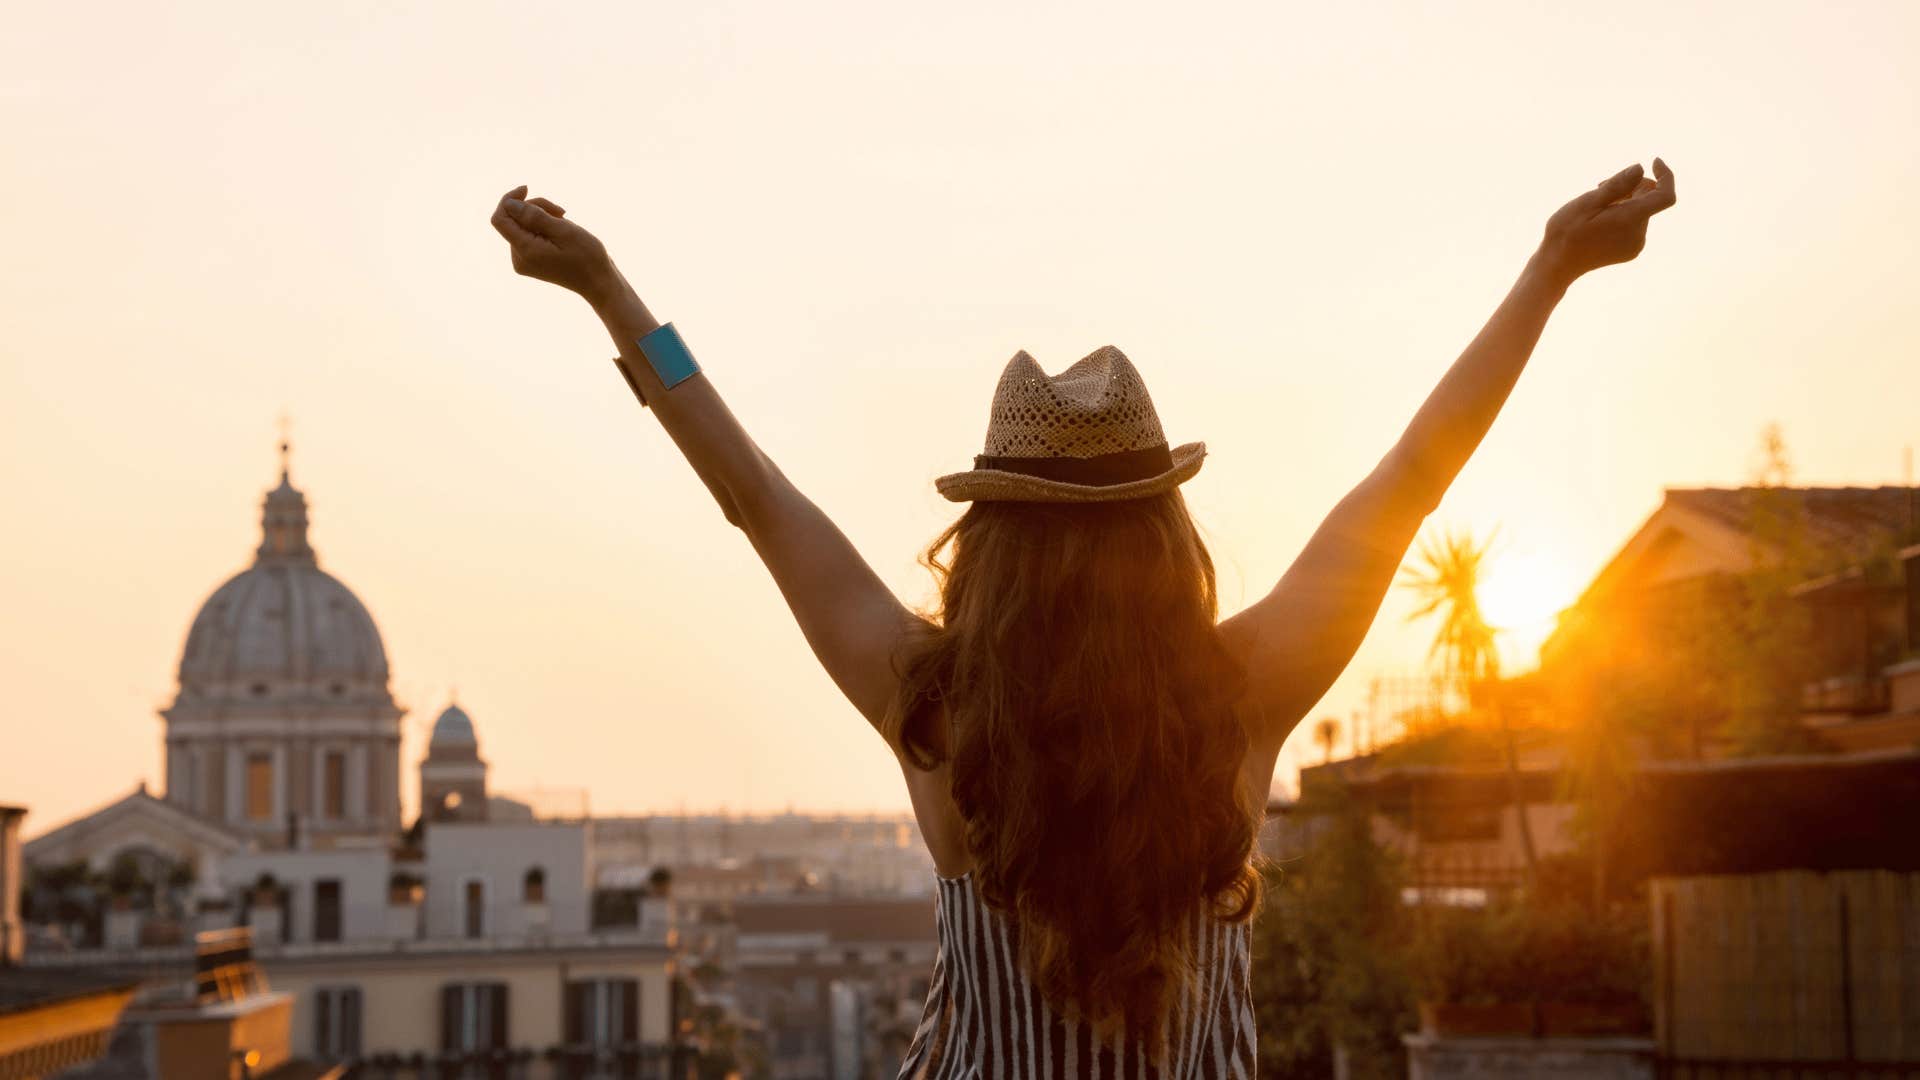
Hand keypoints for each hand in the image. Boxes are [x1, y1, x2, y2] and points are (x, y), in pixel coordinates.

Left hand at [489, 185, 621, 304]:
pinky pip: (529, 235)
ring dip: (541, 216)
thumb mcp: (563, 230)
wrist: (599, 282)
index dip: (509, 199)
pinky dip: (543, 227)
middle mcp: (519, 258)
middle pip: (513, 220)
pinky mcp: (531, 260)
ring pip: (521, 225)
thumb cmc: (586, 257)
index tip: (526, 188)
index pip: (500, 219)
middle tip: (561, 211)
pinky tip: (560, 231)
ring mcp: (524, 261)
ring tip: (564, 221)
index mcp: (525, 251)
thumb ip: (534, 216)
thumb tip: (509, 203)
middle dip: (534, 208)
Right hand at [1537, 159, 1676, 284]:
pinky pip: (1635, 223)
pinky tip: (1600, 219)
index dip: (1666, 176)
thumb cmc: (1567, 232)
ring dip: (1625, 200)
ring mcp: (1636, 244)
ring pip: (1641, 209)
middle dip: (1631, 186)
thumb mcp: (1587, 202)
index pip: (1664, 195)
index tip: (1654, 161)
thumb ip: (1616, 185)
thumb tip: (1640, 168)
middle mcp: (1639, 234)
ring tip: (1597, 205)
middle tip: (1601, 186)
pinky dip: (1623, 214)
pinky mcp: (1631, 250)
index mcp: (1630, 220)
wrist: (1557, 264)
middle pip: (1649, 198)